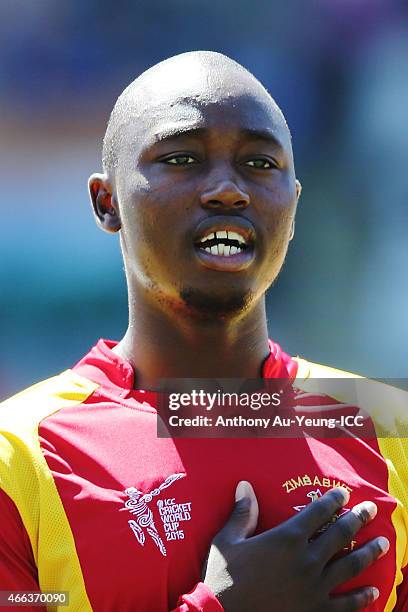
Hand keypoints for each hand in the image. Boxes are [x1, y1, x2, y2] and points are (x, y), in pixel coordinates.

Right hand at [202, 483, 388, 610]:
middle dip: (359, 518)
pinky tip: (372, 590)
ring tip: (383, 543)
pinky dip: (362, 597)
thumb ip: (242, 513)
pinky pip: (346, 604)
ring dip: (369, 552)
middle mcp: (307, 559)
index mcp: (287, 538)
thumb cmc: (223, 577)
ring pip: (350, 565)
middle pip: (341, 534)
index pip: (318, 512)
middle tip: (371, 509)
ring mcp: (315, 587)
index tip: (343, 493)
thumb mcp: (227, 540)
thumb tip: (245, 485)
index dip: (333, 500)